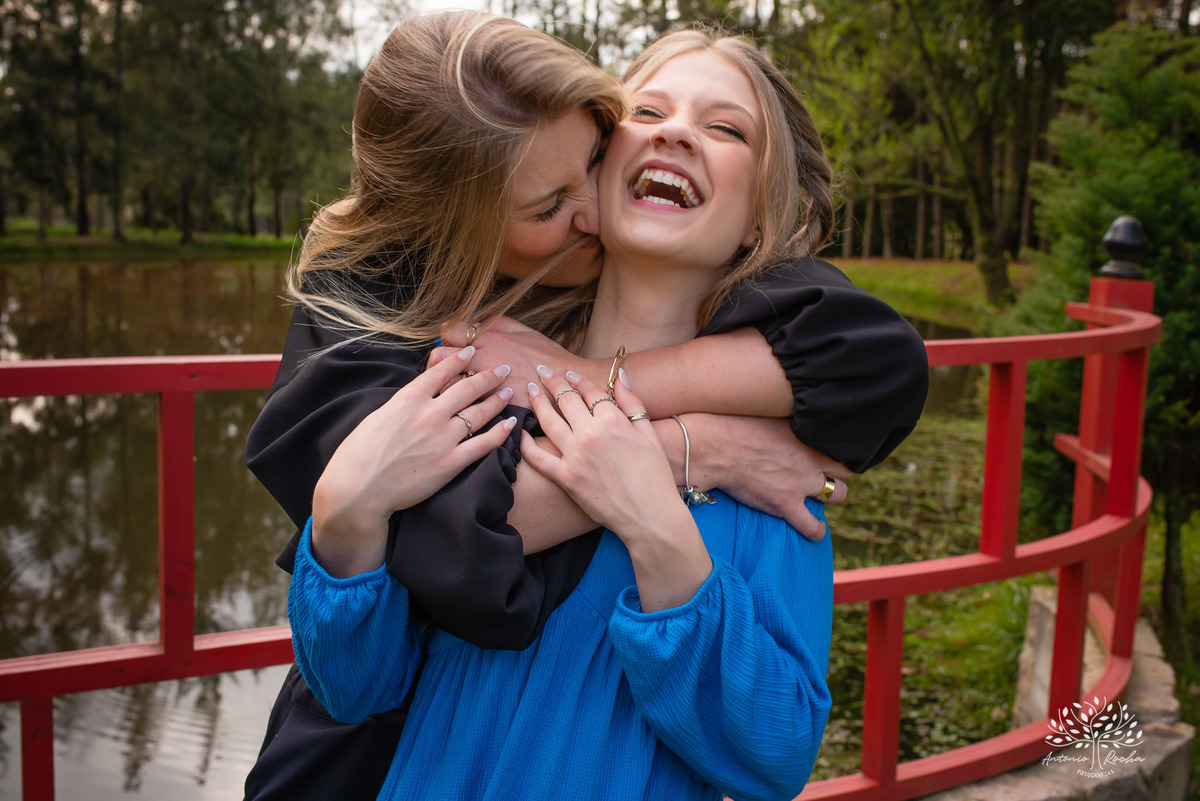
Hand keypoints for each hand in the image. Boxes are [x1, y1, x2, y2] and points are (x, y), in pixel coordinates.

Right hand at [311, 346, 516, 576]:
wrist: (359, 488)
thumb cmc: (358, 454)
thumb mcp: (377, 416)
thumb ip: (401, 405)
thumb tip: (416, 397)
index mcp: (408, 399)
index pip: (440, 372)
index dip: (459, 360)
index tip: (471, 351)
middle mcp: (430, 414)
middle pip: (467, 389)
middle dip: (488, 377)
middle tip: (504, 368)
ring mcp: (443, 438)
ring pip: (480, 413)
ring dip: (498, 400)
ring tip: (509, 391)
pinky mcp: (451, 463)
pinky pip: (483, 444)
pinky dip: (500, 433)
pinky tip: (510, 424)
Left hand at [436, 317, 600, 406]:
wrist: (563, 383)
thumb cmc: (545, 356)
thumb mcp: (522, 330)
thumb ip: (495, 323)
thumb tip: (476, 321)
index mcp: (487, 337)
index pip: (449, 331)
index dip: (449, 338)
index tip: (454, 344)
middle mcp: (480, 358)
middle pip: (438, 356)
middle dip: (439, 361)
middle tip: (446, 367)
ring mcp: (481, 382)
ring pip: (444, 382)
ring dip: (444, 383)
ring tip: (451, 386)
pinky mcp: (486, 402)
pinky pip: (460, 402)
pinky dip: (458, 401)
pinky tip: (464, 402)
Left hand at [520, 364, 710, 610]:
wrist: (649, 515)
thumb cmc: (655, 476)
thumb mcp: (649, 434)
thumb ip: (632, 402)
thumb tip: (619, 376)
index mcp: (613, 420)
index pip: (589, 391)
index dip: (577, 380)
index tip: (568, 373)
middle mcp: (590, 434)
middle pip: (565, 400)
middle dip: (552, 382)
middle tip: (542, 371)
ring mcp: (574, 456)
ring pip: (548, 421)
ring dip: (537, 402)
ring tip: (531, 389)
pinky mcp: (565, 478)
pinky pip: (538, 458)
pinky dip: (525, 444)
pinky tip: (520, 432)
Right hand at [683, 414, 849, 540]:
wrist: (714, 447)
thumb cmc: (733, 426)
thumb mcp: (769, 414)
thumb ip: (788, 422)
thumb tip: (789, 415)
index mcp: (806, 436)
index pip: (839, 447)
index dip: (833, 454)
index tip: (824, 458)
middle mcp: (810, 459)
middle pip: (844, 471)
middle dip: (836, 475)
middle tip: (823, 477)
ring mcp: (800, 483)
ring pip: (838, 495)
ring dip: (832, 497)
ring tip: (822, 500)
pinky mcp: (784, 504)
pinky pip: (812, 526)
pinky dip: (817, 530)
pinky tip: (816, 530)